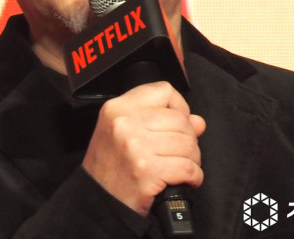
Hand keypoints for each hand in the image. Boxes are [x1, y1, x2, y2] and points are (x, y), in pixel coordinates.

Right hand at [82, 81, 205, 215]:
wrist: (97, 202)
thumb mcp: (123, 133)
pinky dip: (194, 175)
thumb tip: (197, 122)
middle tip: (182, 151)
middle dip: (189, 137)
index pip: (163, 90)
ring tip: (183, 166)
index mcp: (118, 108)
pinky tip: (186, 179)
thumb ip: (160, 120)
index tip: (178, 122)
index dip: (178, 106)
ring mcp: (136, 147)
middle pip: (179, 119)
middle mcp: (125, 123)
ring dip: (193, 158)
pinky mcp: (146, 171)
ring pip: (187, 143)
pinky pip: (187, 167)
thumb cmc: (110, 169)